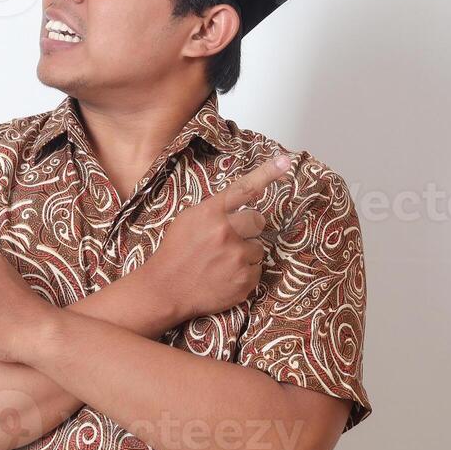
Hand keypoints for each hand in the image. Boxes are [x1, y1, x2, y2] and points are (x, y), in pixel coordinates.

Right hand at [141, 153, 293, 322]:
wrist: (165, 288)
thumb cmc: (176, 252)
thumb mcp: (188, 219)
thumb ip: (214, 209)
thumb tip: (241, 201)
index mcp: (211, 213)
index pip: (244, 188)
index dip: (267, 173)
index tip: (285, 161)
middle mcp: (227, 232)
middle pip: (257, 220)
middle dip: (247, 229)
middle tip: (226, 241)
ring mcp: (237, 257)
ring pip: (258, 248)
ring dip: (244, 254)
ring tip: (220, 263)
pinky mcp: (245, 280)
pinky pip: (257, 270)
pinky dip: (244, 274)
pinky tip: (224, 276)